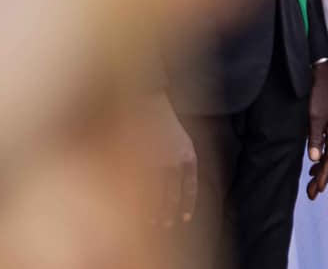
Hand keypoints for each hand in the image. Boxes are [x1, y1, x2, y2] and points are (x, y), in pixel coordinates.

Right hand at [147, 95, 197, 227]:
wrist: (147, 102)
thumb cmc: (164, 122)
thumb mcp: (181, 139)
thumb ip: (183, 160)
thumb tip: (182, 183)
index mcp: (188, 156)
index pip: (190, 188)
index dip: (187, 205)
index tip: (185, 218)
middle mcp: (176, 162)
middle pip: (173, 196)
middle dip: (170, 213)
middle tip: (166, 226)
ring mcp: (156, 163)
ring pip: (156, 195)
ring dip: (155, 212)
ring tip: (152, 223)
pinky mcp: (139, 161)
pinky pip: (140, 186)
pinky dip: (140, 201)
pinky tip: (137, 212)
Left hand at [306, 61, 327, 198]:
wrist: (325, 80)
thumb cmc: (319, 97)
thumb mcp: (314, 119)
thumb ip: (315, 140)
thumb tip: (314, 159)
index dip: (323, 176)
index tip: (317, 190)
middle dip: (321, 178)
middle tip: (312, 194)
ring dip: (320, 171)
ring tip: (312, 185)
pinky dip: (321, 160)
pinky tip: (315, 166)